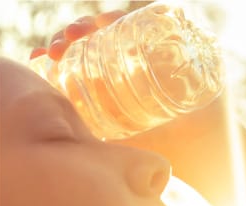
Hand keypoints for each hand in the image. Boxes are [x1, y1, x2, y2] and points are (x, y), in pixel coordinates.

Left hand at [30, 9, 232, 205]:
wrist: (204, 149)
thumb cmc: (163, 151)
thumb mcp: (116, 144)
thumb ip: (91, 142)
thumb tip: (56, 140)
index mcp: (115, 82)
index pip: (81, 59)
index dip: (59, 53)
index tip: (41, 59)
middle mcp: (133, 63)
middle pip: (97, 38)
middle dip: (72, 36)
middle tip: (59, 47)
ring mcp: (157, 53)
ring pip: (122, 26)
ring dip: (98, 22)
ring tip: (83, 30)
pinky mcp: (182, 47)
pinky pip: (162, 20)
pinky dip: (143, 12)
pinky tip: (118, 19)